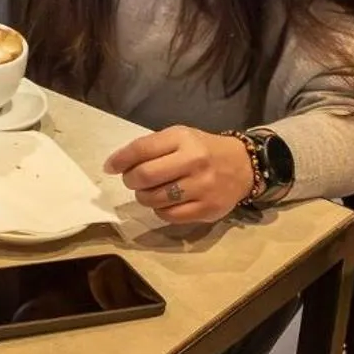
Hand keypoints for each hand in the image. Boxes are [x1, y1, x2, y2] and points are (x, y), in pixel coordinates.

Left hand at [106, 126, 255, 224]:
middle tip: (132, 181)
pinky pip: (170, 215)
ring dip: (144, 197)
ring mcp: (203, 187)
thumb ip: (151, 147)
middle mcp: (194, 161)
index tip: (110, 167)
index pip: (142, 149)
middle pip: (146, 176)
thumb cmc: (203, 149)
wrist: (243, 165)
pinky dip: (160, 211)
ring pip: (156, 199)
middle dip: (130, 181)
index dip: (120, 160)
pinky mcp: (208, 209)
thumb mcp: (180, 137)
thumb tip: (116, 164)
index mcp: (184, 139)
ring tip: (148, 192)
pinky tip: (164, 203)